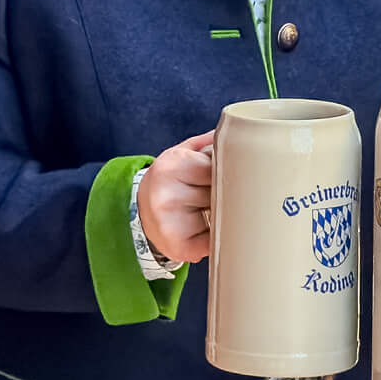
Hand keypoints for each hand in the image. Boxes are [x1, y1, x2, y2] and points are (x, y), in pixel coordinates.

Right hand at [135, 130, 216, 264]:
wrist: (139, 211)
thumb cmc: (169, 180)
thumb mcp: (181, 153)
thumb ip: (209, 142)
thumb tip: (241, 132)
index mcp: (171, 167)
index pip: (218, 169)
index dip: (227, 173)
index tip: (228, 175)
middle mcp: (167, 195)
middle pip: (220, 193)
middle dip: (225, 193)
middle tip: (219, 193)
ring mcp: (171, 224)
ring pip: (220, 216)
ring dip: (221, 214)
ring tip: (204, 210)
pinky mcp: (179, 247)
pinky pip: (215, 240)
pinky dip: (216, 236)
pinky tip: (202, 228)